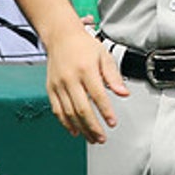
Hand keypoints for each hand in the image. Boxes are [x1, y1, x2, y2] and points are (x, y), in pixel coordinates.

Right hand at [44, 23, 128, 143]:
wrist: (61, 36)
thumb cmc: (84, 45)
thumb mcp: (104, 56)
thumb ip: (114, 76)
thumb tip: (124, 93)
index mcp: (86, 69)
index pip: (98, 95)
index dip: (106, 112)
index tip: (112, 122)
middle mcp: (70, 78)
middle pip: (82, 108)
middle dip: (93, 126)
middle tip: (102, 137)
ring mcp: (59, 84)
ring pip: (69, 113)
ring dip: (81, 128)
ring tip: (92, 138)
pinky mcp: (51, 88)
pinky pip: (57, 110)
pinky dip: (65, 123)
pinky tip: (75, 130)